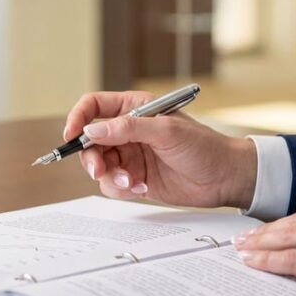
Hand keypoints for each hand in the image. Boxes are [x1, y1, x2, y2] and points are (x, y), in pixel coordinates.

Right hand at [63, 91, 256, 208]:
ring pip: (99, 165)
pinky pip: (112, 184)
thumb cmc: (204, 147)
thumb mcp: (166, 131)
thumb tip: (92, 130)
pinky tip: (142, 187)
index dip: (78, 118)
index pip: (94, 106)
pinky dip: (121, 188)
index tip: (71, 135)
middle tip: (100, 170)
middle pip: (90, 141)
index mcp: (134, 108)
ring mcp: (130, 155)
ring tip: (132, 182)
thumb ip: (127, 128)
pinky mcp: (134, 178)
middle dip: (91, 157)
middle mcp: (128, 130)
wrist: (224, 178)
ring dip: (110, 177)